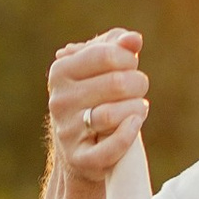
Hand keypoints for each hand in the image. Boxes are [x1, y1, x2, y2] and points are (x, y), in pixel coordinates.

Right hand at [48, 29, 148, 185]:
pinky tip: (135, 124)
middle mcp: (59, 100)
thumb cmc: (97, 97)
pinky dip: (129, 134)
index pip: (106, 55)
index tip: (130, 67)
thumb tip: (134, 40)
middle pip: (116, 83)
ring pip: (112, 115)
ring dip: (136, 109)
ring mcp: (67, 131)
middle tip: (138, 90)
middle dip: (137, 84)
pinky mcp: (80, 159)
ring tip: (139, 108)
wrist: (81, 147)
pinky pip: (110, 147)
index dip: (128, 59)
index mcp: (61, 72)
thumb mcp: (103, 67)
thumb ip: (118, 46)